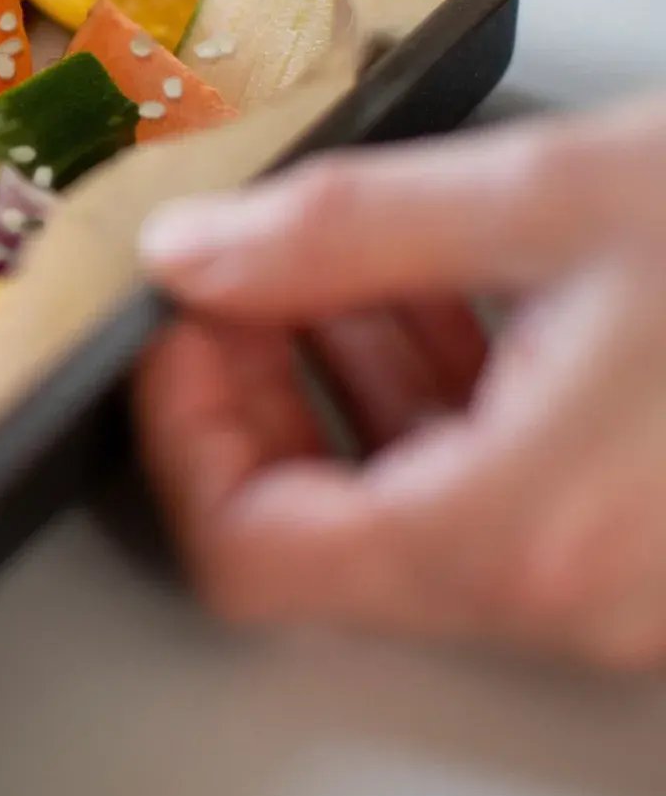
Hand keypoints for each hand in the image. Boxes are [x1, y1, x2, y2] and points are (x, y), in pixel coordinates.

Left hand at [136, 96, 665, 671]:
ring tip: (346, 270)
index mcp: (530, 536)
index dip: (181, 431)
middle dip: (264, 392)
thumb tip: (204, 248)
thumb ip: (346, 231)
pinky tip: (464, 296)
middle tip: (246, 282)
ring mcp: (645, 587)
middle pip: (329, 538)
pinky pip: (527, 502)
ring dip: (359, 386)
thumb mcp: (563, 197)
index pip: (253, 551)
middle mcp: (589, 598)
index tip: (175, 327)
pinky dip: (466, 403)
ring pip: (427, 517)